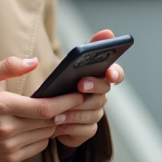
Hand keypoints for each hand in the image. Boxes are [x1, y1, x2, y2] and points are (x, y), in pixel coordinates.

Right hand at [0, 56, 85, 161]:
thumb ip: (8, 67)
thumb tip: (34, 61)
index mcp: (2, 106)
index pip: (44, 108)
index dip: (66, 102)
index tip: (79, 94)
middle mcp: (7, 129)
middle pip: (50, 122)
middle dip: (66, 111)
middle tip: (76, 100)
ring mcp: (9, 147)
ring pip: (46, 135)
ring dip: (55, 124)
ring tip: (59, 111)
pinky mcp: (9, 159)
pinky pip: (37, 147)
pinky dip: (43, 136)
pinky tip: (39, 125)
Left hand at [53, 29, 124, 148]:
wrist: (44, 111)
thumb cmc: (61, 81)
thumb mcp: (71, 62)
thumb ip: (91, 47)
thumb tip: (108, 32)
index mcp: (99, 76)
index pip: (116, 73)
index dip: (115, 73)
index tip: (108, 73)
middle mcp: (101, 95)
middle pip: (103, 92)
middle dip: (93, 87)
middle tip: (80, 85)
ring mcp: (96, 112)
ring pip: (93, 112)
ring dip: (76, 111)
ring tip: (58, 112)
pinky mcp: (88, 129)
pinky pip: (86, 129)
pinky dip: (72, 128)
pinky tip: (59, 125)